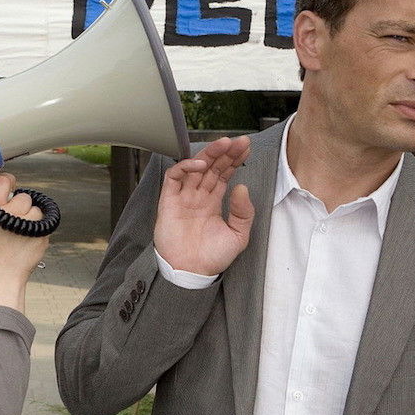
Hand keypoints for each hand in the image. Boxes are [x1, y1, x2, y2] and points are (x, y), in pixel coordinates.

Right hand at [0, 173, 49, 310]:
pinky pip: (42, 224)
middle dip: (18, 206)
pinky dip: (36, 229)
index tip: (8, 185)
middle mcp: (13, 213)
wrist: (2, 276)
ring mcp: (30, 224)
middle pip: (23, 197)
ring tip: (19, 231)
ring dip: (29, 217)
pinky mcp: (42, 234)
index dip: (7, 183)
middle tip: (12, 218)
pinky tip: (25, 240)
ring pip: (35, 210)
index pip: (5, 181)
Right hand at [154, 136, 253, 275]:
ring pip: (195, 167)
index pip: (224, 174)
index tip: (245, 148)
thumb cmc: (212, 258)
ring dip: (209, 154)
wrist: (191, 273)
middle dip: (224, 152)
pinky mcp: (169, 201)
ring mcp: (183, 197)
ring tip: (224, 144)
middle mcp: (198, 196)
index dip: (234, 160)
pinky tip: (201, 164)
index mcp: (212, 202)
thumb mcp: (238, 235)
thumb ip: (243, 212)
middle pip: (211, 167)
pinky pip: (174, 176)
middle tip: (237, 141)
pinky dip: (186, 166)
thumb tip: (241, 187)